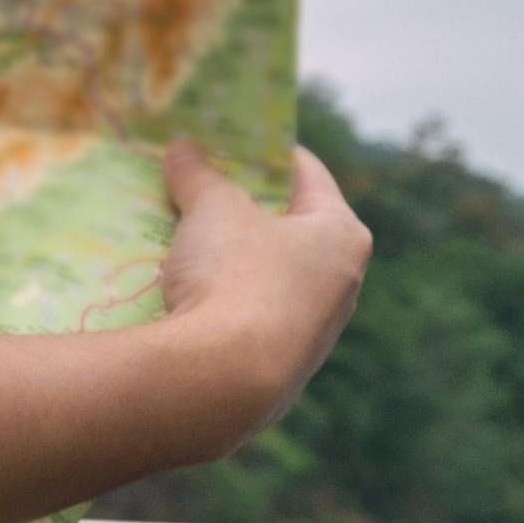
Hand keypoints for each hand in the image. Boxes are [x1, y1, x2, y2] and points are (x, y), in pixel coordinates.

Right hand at [158, 140, 370, 448]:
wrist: (222, 382)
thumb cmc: (235, 276)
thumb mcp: (211, 209)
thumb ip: (198, 174)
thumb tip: (182, 146)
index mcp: (342, 235)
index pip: (307, 173)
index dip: (264, 151)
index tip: (227, 140)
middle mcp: (341, 284)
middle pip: (288, 228)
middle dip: (241, 207)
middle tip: (197, 186)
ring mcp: (314, 333)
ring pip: (268, 277)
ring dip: (229, 257)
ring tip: (181, 239)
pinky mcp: (281, 369)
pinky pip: (250, 318)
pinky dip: (222, 300)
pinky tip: (184, 294)